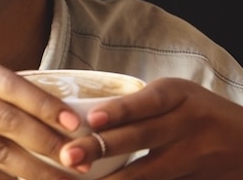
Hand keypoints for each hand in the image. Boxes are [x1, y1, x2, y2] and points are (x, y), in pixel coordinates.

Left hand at [59, 78, 242, 178]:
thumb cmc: (198, 113)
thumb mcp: (177, 97)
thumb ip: (139, 105)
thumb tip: (81, 117)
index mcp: (179, 96)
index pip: (147, 102)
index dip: (120, 111)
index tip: (92, 119)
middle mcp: (188, 124)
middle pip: (141, 137)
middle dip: (101, 147)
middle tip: (69, 155)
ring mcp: (194, 156)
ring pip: (148, 171)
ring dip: (113, 178)